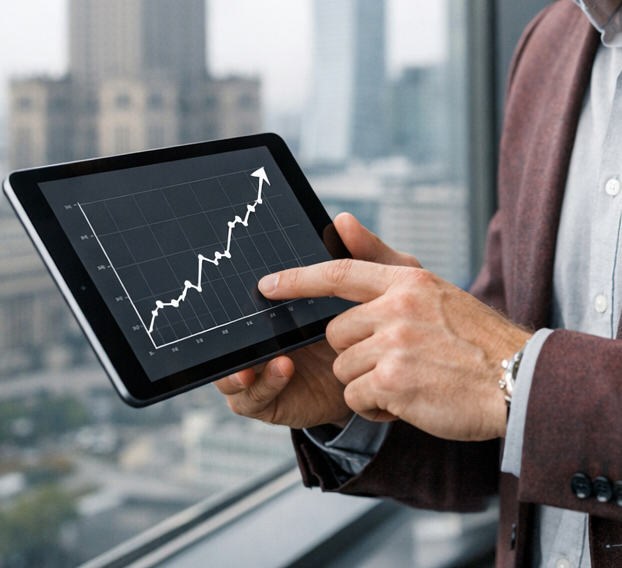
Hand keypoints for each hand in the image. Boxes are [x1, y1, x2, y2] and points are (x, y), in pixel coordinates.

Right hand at [214, 214, 420, 428]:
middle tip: (242, 325)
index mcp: (286, 308)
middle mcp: (269, 337)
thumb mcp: (385, 286)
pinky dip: (260, 385)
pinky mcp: (272, 400)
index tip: (268, 283)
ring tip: (257, 360)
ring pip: (231, 371)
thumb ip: (367, 254)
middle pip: (232, 334)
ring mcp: (267, 369)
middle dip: (229, 331)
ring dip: (236, 366)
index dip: (255, 291)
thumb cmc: (382, 327)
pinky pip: (250, 399)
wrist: (392, 379)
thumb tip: (342, 220)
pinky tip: (282, 369)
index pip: (254, 297)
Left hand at [258, 260, 532, 441]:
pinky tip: (410, 401)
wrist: (517, 380)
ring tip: (411, 381)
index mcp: (409, 281)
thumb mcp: (434, 291)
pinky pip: (356, 398)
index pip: (340, 272)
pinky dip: (377, 408)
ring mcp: (395, 342)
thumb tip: (340, 221)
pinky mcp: (394, 380)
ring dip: (369, 384)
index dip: (298, 279)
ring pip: (344, 368)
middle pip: (337, 332)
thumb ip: (383, 261)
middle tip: (398, 362)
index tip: (268, 285)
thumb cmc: (476, 340)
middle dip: (356, 353)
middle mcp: (398, 306)